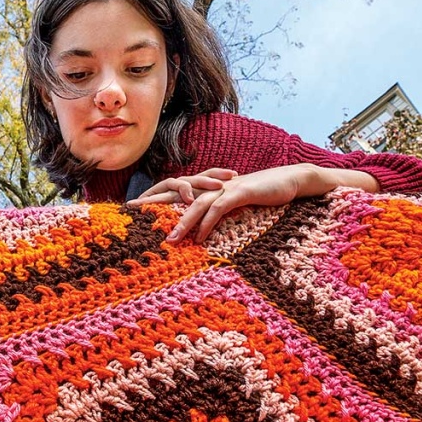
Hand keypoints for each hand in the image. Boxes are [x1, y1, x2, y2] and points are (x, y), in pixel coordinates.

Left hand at [127, 164, 350, 243]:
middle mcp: (210, 186)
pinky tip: (201, 238)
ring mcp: (223, 188)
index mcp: (205, 188)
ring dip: (182, 223)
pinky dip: (208, 223)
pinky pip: (219, 209)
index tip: (132, 210)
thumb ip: (214, 214)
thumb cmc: (259, 197)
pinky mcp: (239, 192)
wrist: (289, 181)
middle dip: (154, 205)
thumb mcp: (232, 206)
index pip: (172, 191)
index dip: (152, 198)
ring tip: (170, 241)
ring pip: (195, 204)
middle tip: (133, 218)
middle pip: (175, 193)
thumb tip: (198, 232)